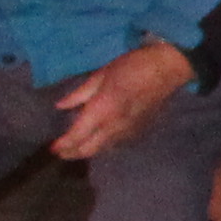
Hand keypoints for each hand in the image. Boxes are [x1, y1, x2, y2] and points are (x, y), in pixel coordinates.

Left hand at [49, 41, 198, 162]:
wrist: (167, 70)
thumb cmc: (132, 66)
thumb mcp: (101, 75)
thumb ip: (80, 94)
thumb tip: (61, 106)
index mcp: (102, 110)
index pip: (77, 135)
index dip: (63, 144)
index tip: (52, 148)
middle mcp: (114, 126)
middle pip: (89, 149)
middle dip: (73, 153)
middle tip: (61, 153)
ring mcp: (129, 131)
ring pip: (104, 149)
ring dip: (88, 151)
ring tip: (77, 149)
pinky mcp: (140, 131)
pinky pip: (117, 144)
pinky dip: (104, 146)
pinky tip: (100, 141)